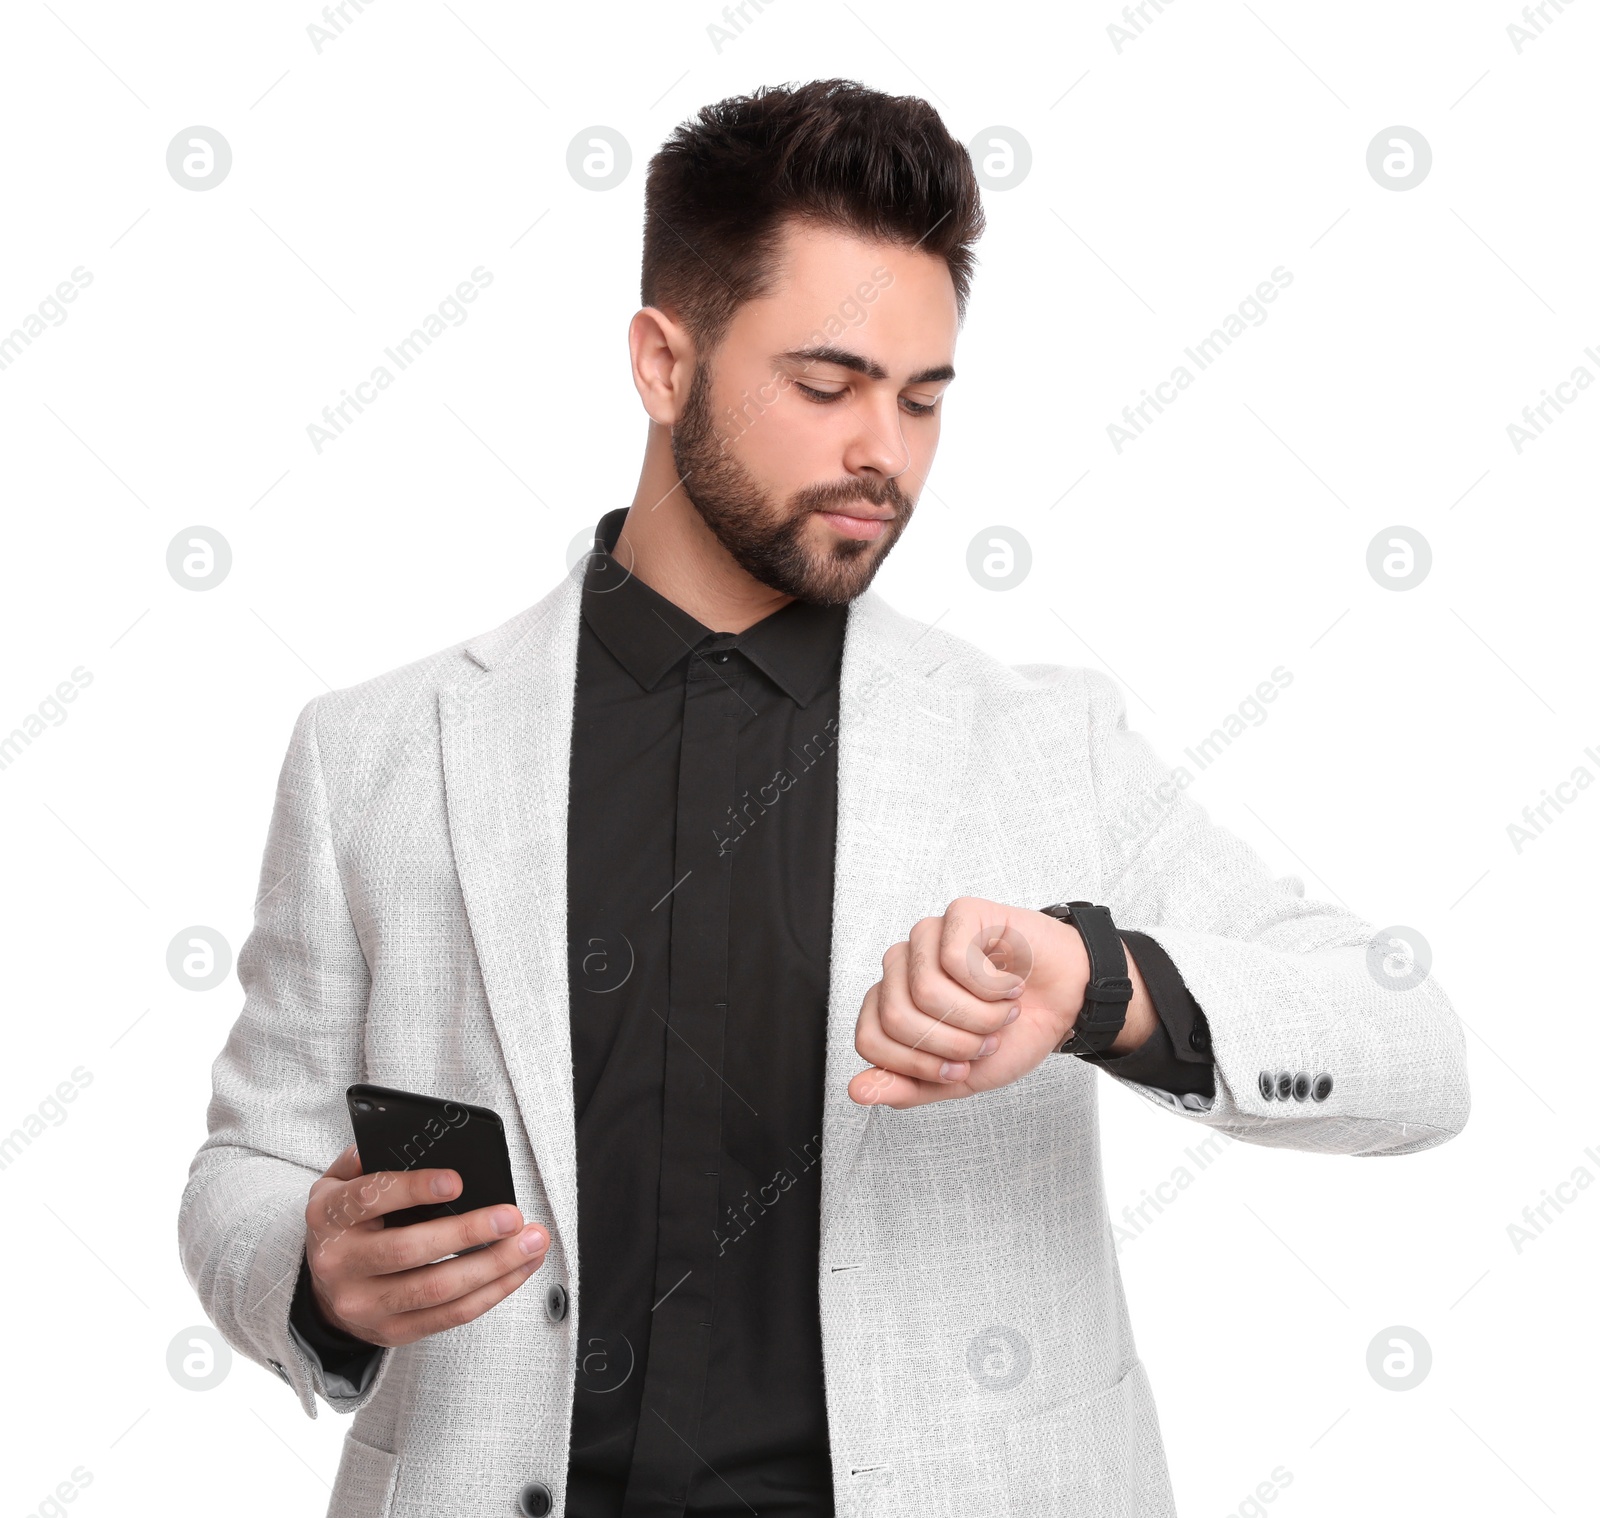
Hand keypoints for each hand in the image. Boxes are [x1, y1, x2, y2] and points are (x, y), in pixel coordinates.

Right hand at [302, 1145, 549, 1347]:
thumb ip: (368, 1160)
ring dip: (493, 1266)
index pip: (370, 1198)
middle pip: (410, 1251)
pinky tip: (517, 1270)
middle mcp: (341, 1263)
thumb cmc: (346, 1224)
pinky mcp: (392, 1331)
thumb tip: (408, 1143)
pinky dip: (491, 1292)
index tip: (457, 1182)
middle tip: (511, 1216)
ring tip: (530, 1244)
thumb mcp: (340, 1183)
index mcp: (329, 1216)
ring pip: (437, 1290)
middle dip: (469, 1233)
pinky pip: (449, 1316)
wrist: (322, 1288)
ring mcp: (365, 1303)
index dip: (415, 1189)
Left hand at [847, 896, 1152, 1108]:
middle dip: (953, 1043)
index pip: (870, 1040)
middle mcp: (901, 967)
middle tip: (986, 1037)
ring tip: (1002, 1010)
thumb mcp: (960, 1079)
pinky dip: (993, 985)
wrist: (1067, 1005)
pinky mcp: (958, 914)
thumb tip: (858, 1091)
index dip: (918, 1065)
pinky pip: (955, 959)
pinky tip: (1009, 982)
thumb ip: (907, 1087)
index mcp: (892, 1003)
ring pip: (926, 990)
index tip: (959, 1069)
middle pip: (898, 1017)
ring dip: (979, 1015)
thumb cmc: (1014, 1033)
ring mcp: (926, 937)